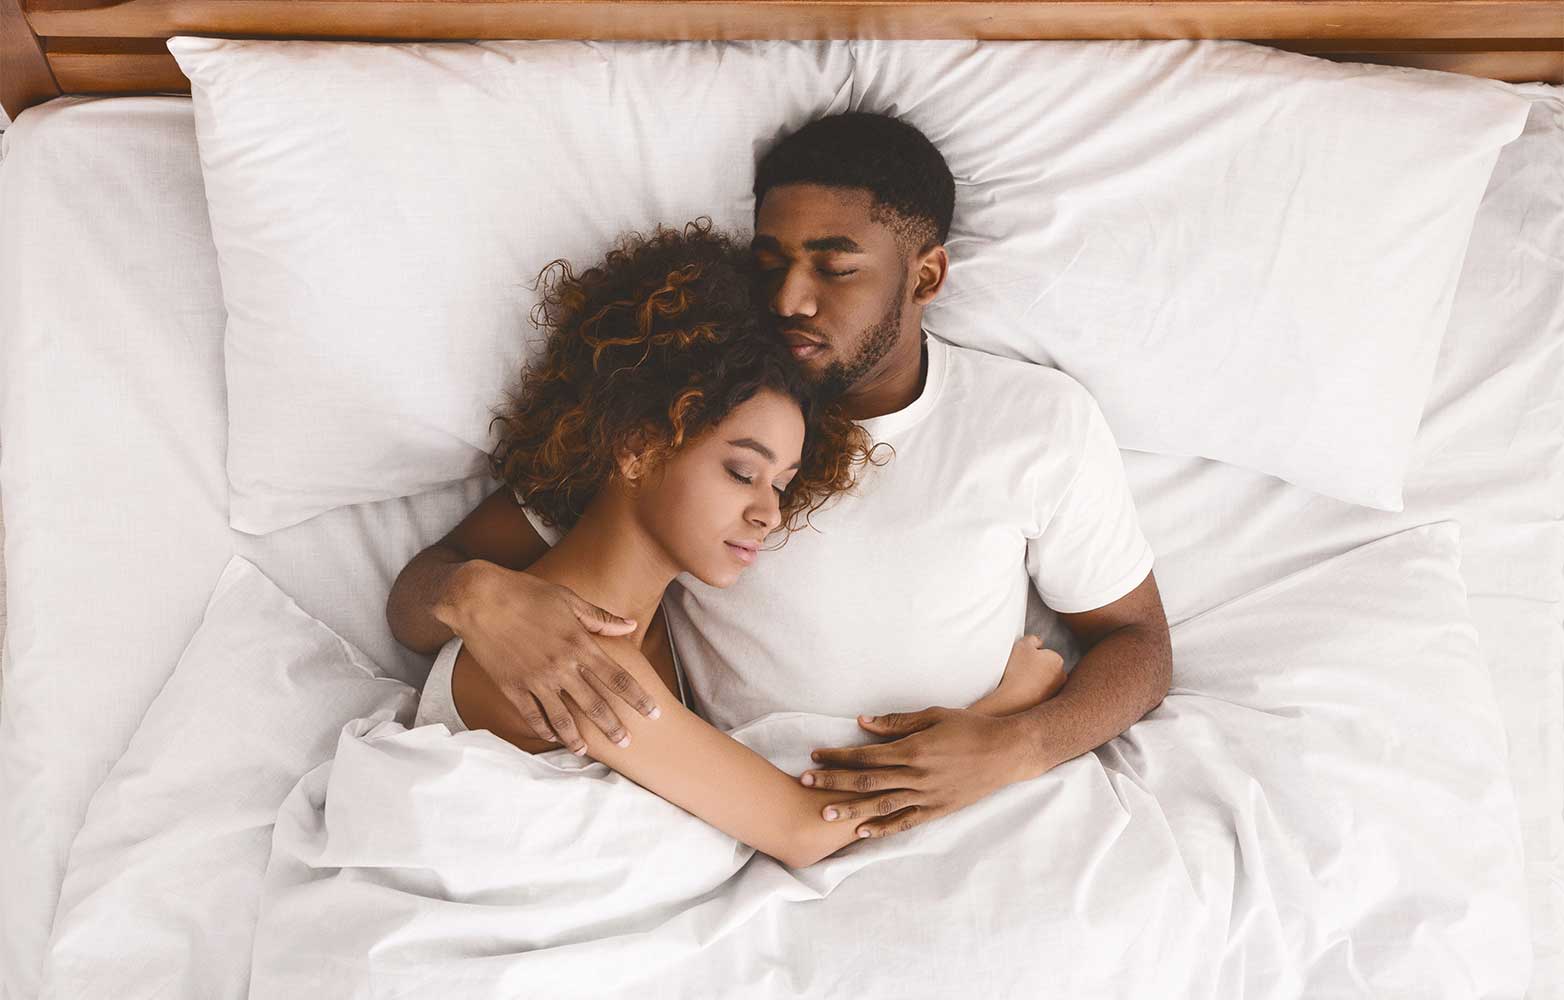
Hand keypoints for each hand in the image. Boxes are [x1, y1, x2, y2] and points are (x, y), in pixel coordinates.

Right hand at [452, 562, 658, 752]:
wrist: (479, 598)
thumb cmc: (526, 593)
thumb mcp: (568, 599)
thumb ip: (601, 618)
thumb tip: (631, 627)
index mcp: (579, 644)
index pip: (617, 678)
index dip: (638, 698)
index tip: (653, 713)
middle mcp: (561, 666)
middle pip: (595, 704)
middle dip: (614, 726)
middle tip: (627, 743)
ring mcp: (536, 679)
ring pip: (563, 718)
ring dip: (578, 738)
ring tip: (588, 752)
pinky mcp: (512, 687)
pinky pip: (532, 715)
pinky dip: (544, 729)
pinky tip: (553, 739)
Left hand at [800, 707, 1028, 840]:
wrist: (1007, 753)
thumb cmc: (969, 729)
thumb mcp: (933, 716)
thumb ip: (897, 723)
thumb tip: (863, 723)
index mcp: (913, 750)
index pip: (866, 756)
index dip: (838, 757)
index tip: (815, 756)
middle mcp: (916, 776)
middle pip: (866, 782)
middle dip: (832, 782)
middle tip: (804, 783)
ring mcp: (927, 796)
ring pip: (881, 806)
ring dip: (850, 809)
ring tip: (824, 813)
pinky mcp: (938, 810)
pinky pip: (905, 822)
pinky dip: (883, 828)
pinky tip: (862, 832)